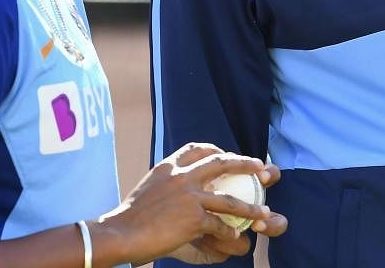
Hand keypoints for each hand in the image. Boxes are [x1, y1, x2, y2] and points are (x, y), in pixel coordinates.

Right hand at [98, 143, 284, 265]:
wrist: (119, 232)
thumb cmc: (130, 216)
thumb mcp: (149, 187)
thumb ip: (166, 181)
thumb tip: (178, 183)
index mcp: (169, 166)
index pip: (196, 148)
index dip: (215, 149)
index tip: (225, 153)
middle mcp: (181, 177)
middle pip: (221, 163)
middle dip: (245, 164)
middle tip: (261, 168)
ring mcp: (188, 197)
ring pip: (228, 200)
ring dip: (250, 208)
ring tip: (264, 213)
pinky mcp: (192, 219)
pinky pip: (218, 225)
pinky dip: (229, 231)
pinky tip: (235, 236)